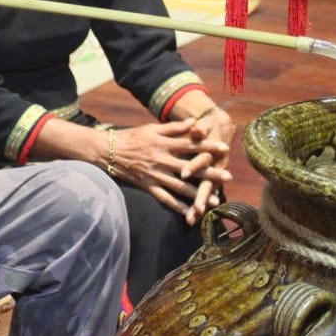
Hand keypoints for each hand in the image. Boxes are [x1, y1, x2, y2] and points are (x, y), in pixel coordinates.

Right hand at [109, 119, 231, 223]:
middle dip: (210, 173)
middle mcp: (161, 160)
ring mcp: (155, 175)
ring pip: (180, 186)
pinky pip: (165, 198)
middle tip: (228, 177)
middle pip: (190, 167)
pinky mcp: (148, 186)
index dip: (207, 146)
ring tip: (216, 200)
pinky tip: (191, 212)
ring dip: (199, 194)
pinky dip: (178, 206)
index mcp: (163, 143)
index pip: (190, 144)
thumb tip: (195, 122)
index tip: (225, 148)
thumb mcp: (151, 128)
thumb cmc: (131, 137)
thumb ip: (173, 127)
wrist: (107, 151)